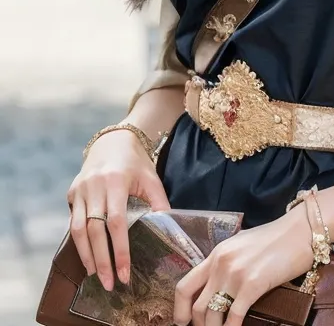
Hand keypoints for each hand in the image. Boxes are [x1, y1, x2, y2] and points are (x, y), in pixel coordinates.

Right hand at [66, 129, 169, 290]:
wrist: (112, 141)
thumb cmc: (136, 162)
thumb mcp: (152, 178)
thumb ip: (159, 203)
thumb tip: (168, 229)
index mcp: (116, 181)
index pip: (116, 223)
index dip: (120, 251)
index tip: (125, 273)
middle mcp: (94, 186)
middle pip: (94, 231)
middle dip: (101, 261)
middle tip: (108, 284)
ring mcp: (80, 189)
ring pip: (78, 230)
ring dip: (86, 256)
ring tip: (95, 275)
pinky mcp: (72, 193)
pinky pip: (73, 222)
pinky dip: (79, 242)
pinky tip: (87, 256)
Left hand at [173, 202, 313, 325]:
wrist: (300, 231)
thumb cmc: (275, 239)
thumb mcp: (242, 245)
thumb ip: (227, 262)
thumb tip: (218, 283)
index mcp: (216, 254)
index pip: (185, 285)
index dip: (180, 310)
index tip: (183, 322)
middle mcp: (220, 264)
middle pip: (196, 306)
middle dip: (199, 325)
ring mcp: (235, 274)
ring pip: (212, 315)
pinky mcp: (252, 284)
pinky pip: (234, 317)